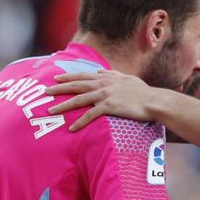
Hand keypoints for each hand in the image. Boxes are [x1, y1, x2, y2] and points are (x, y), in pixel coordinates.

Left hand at [46, 71, 160, 129]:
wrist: (155, 101)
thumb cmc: (145, 92)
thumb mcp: (129, 79)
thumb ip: (113, 75)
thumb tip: (100, 72)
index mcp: (108, 78)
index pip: (84, 76)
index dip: (69, 76)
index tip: (57, 78)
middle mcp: (104, 84)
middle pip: (76, 85)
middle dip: (59, 88)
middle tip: (45, 91)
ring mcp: (106, 95)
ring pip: (79, 99)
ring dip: (63, 106)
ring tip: (51, 111)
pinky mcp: (109, 106)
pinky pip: (90, 115)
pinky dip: (80, 122)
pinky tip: (72, 128)